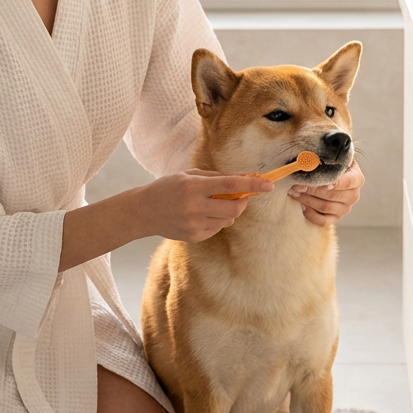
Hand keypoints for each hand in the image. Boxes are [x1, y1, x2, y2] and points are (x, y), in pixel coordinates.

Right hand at [132, 169, 273, 241]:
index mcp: (193, 187)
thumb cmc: (168, 187)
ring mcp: (194, 224)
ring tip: (210, 205)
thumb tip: (242, 178)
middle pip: (234, 209)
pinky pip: (217, 229)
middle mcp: (194, 207)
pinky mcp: (193, 237)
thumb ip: (216, 177)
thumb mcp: (189, 175)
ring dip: (227, 212)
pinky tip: (200, 215)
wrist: (143, 211)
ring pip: (227, 220)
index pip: (229, 185)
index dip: (251, 185)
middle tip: (240, 197)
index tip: (268, 185)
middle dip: (242, 203)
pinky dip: (216, 221)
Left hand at [288, 160, 363, 226]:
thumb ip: (328, 154)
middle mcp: (353, 195)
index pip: (346, 182)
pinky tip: (301, 206)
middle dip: (311, 190)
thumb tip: (310, 157)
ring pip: (325, 208)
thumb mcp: (334, 157)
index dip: (332, 182)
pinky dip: (311, 214)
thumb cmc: (333, 164)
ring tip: (294, 192)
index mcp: (357, 179)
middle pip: (332, 195)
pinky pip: (323, 221)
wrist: (336, 176)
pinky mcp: (336, 218)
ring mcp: (345, 209)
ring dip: (307, 200)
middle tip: (296, 185)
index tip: (317, 181)